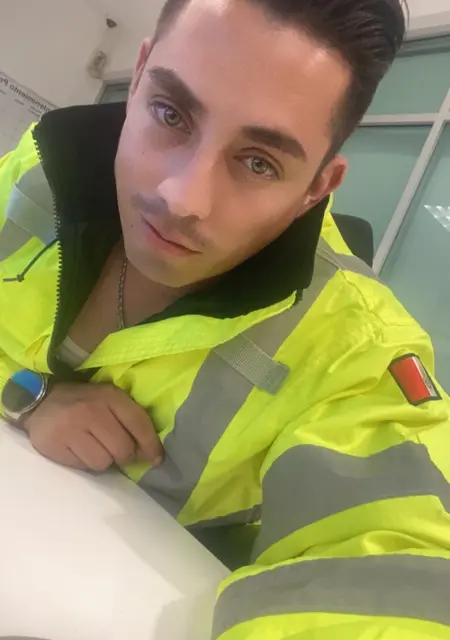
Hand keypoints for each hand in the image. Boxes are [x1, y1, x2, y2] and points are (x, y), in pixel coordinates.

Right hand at [23, 382, 163, 471]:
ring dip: (103, 461)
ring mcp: (71, 428)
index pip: (139, 423)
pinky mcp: (55, 445)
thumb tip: (152, 454)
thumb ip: (131, 420)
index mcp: (110, 396)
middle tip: (116, 451)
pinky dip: (85, 463)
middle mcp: (91, 410)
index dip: (151, 445)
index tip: (156, 459)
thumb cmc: (84, 403)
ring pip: (103, 463)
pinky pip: (83, 467)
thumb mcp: (109, 400)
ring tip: (94, 447)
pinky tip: (79, 449)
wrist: (42, 401)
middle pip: (123, 450)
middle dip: (124, 456)